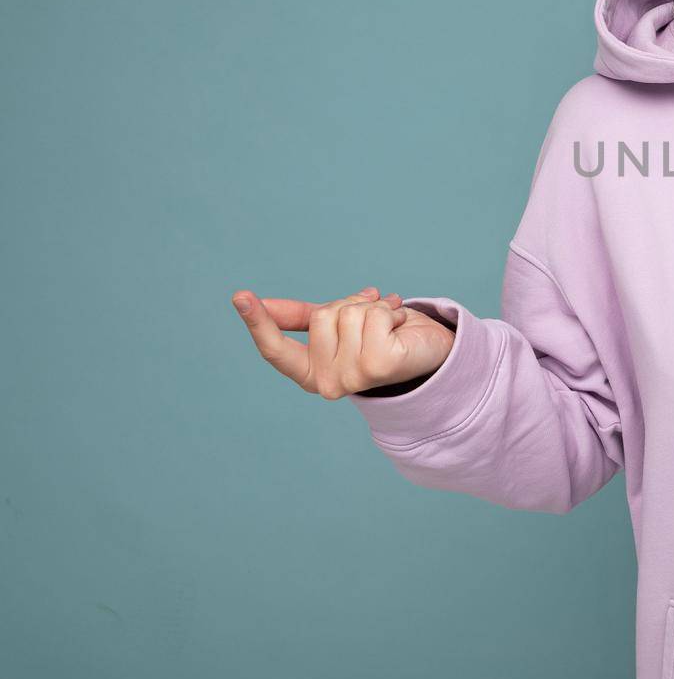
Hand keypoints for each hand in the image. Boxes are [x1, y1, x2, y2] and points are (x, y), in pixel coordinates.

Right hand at [232, 285, 455, 398]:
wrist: (430, 350)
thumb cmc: (380, 337)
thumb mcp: (339, 326)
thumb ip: (301, 318)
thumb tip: (261, 304)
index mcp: (311, 374)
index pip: (275, 350)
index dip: (258, 322)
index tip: (239, 295)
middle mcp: (329, 384)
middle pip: (324, 315)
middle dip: (351, 304)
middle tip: (373, 317)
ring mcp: (354, 378)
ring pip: (350, 312)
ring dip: (376, 308)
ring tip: (390, 323)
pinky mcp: (380, 366)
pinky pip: (375, 315)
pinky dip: (393, 311)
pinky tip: (402, 327)